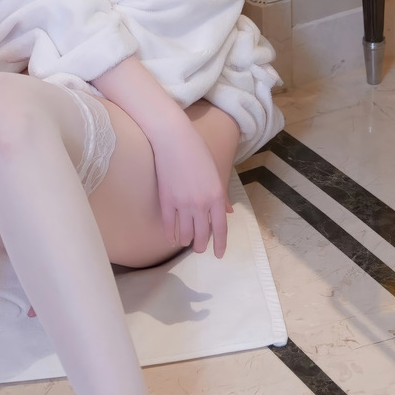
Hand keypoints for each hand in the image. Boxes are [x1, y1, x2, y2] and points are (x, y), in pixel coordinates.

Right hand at [151, 119, 233, 257]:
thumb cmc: (197, 151)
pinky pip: (169, 225)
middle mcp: (201, 204)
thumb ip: (221, 196)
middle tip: (199, 249)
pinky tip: (172, 238)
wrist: (173, 139)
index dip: (220, 244)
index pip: (221, 228)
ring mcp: (183, 204)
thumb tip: (228, 213)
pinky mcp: (166, 201)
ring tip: (186, 242)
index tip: (219, 254)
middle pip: (203, 235)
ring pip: (186, 233)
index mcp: (216, 196)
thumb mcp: (215, 173)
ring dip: (187, 240)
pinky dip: (170, 234)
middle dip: (201, 246)